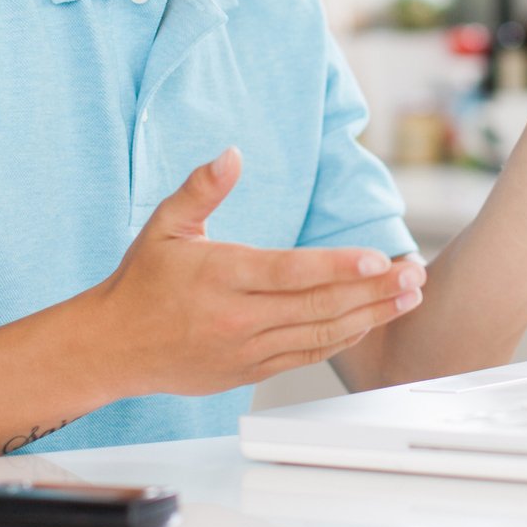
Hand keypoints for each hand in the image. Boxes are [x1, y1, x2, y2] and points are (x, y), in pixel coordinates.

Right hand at [87, 149, 425, 397]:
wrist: (112, 346)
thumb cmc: (141, 282)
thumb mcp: (165, 225)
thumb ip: (201, 188)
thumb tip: (231, 154)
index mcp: (221, 276)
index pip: (291, 271)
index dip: (339, 266)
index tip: (379, 258)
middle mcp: (237, 318)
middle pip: (318, 305)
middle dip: (374, 290)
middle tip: (415, 275)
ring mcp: (245, 350)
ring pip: (320, 334)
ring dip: (370, 316)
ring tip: (407, 298)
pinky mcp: (248, 371)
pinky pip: (306, 356)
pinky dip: (342, 340)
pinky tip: (369, 322)